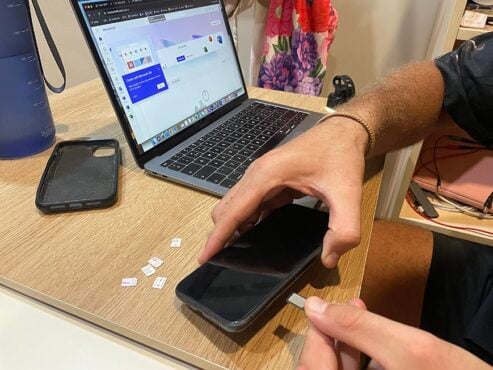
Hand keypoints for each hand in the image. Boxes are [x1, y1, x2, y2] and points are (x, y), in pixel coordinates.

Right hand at [200, 118, 368, 267]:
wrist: (344, 132)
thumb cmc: (341, 156)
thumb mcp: (348, 194)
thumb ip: (343, 229)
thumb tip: (328, 258)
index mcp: (266, 176)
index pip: (232, 212)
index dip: (217, 238)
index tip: (203, 259)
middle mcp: (256, 175)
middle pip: (226, 209)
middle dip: (220, 235)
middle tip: (222, 263)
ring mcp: (261, 176)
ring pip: (235, 206)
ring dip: (232, 228)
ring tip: (233, 255)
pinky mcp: (269, 180)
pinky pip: (250, 204)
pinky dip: (246, 221)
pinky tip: (253, 237)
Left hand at [298, 296, 490, 369]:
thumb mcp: (412, 350)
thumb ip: (358, 327)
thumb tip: (315, 307)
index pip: (313, 368)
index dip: (315, 337)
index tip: (319, 309)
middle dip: (335, 339)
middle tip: (347, 308)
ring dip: (350, 347)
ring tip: (361, 314)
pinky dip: (365, 362)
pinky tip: (378, 344)